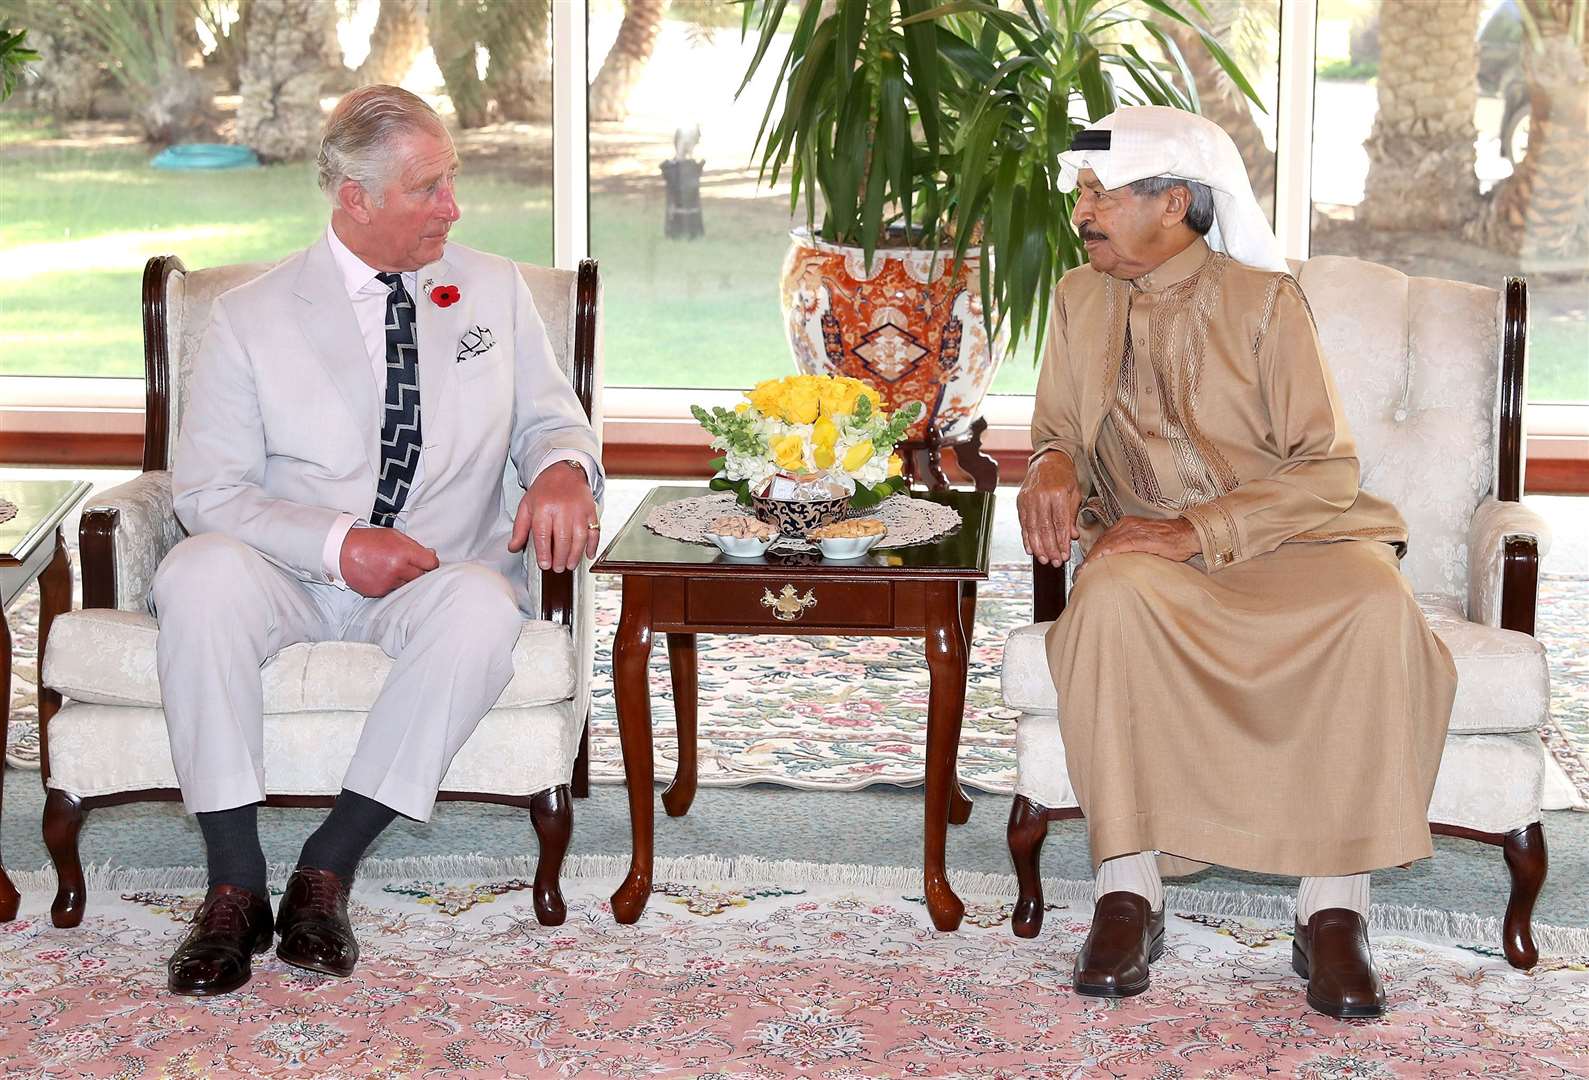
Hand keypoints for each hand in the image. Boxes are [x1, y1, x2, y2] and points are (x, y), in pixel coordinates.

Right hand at [340, 527, 439, 596]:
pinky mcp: (379, 592)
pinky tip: (384, 575)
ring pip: (409, 585)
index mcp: (404, 552)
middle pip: (422, 577)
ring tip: (394, 569)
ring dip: (406, 579)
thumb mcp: (394, 535)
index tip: (427, 562)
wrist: (341, 551)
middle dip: (420, 571)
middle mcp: (398, 569)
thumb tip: (431, 553)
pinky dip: (393, 585)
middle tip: (411, 565)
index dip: (431, 562)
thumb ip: (414, 546)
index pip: (431, 563)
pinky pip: (394, 591)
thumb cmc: (369, 541)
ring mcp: (388, 582)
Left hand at [510, 461, 599, 572]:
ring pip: (580, 537)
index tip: (544, 564)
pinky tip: (588, 554)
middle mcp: (562, 508)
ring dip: (575, 554)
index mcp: (543, 507)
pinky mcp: (591, 511)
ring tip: (570, 565)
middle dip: (560, 557)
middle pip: (563, 538)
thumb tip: (513, 547)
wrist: (565, 472)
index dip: (544, 552)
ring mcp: (578, 510)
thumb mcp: (526, 505)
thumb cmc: (545, 489)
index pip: (543, 534)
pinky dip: (593, 544)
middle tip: (557, 568)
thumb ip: (520, 528)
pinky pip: (594, 530)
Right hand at [1017, 451, 1082, 565]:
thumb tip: (1072, 536)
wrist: (1048, 460)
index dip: (1061, 542)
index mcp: (1057, 493)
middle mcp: (1041, 496)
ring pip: (1032, 528)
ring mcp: (1028, 499)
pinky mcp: (1020, 501)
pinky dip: (1026, 537)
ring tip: (1044, 559)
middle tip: (1055, 562)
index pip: (1059, 524)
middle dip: (1050, 548)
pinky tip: (1031, 549)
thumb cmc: (1064, 477)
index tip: (1064, 555)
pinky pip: (1023, 523)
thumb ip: (1072, 516)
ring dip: (1038, 547)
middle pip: (1045, 528)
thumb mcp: (1074, 494)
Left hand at [1077, 515, 1200, 573]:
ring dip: (1095, 557)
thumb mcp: (1145, 541)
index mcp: (1127, 524)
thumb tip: (1118, 562)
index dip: (1092, 553)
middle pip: (1102, 541)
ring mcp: (1135, 530)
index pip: (1103, 539)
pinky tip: (1101, 559)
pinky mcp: (1143, 537)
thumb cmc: (1170, 539)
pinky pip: (1121, 544)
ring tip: (1086, 569)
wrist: (1188, 533)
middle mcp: (1128, 524)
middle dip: (1089, 557)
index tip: (1084, 566)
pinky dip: (1109, 552)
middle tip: (1080, 571)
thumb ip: (1130, 547)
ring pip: (1108, 542)